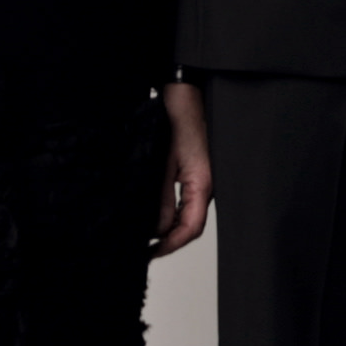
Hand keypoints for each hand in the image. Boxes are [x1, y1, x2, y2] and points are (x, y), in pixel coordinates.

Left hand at [152, 82, 215, 253]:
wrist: (182, 92)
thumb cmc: (178, 117)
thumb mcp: (164, 162)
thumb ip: (161, 197)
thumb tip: (155, 228)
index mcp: (203, 184)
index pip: (192, 228)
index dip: (171, 245)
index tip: (150, 254)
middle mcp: (204, 185)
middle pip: (189, 226)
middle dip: (167, 241)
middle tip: (142, 250)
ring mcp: (198, 180)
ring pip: (184, 215)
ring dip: (165, 228)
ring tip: (142, 237)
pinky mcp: (190, 173)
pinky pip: (181, 201)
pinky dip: (165, 213)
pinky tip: (148, 215)